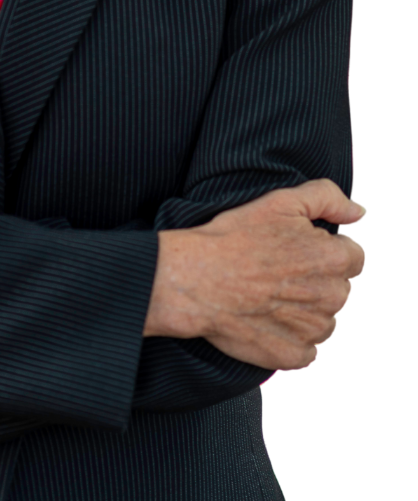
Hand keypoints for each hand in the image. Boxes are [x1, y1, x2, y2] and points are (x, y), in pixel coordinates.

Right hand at [145, 179, 367, 370]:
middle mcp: (332, 297)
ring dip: (307, 306)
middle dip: (317, 277)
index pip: (352, 255)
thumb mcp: (280, 201)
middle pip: (339, 286)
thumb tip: (355, 210)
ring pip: (325, 316)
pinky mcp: (295, 354)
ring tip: (270, 292)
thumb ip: (327, 198)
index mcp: (334, 259)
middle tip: (279, 269)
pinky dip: (293, 334)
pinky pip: (308, 345)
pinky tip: (268, 316)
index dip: (325, 248)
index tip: (298, 249)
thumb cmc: (234, 239)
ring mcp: (315, 330)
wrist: (196, 281)